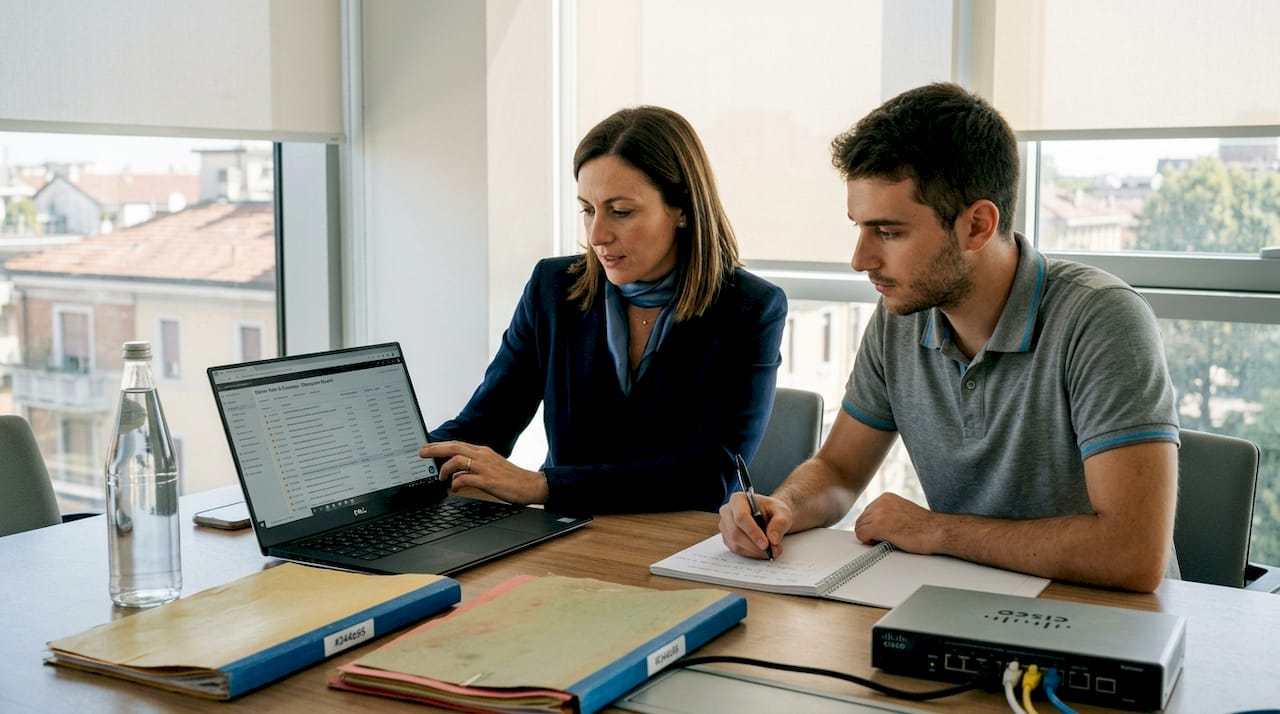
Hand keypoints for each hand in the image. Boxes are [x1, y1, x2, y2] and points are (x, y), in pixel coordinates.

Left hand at [418, 441, 549, 505]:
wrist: (531, 485)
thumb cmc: (511, 479)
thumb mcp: (491, 468)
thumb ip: (473, 468)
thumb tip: (456, 474)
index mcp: (483, 452)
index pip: (457, 444)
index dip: (440, 445)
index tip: (427, 448)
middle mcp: (483, 456)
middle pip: (454, 447)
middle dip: (435, 449)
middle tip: (421, 453)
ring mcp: (485, 468)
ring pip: (457, 460)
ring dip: (445, 468)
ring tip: (441, 478)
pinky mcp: (488, 481)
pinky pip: (465, 478)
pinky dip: (456, 482)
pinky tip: (454, 487)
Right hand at [718, 491, 790, 558]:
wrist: (769, 517)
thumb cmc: (773, 511)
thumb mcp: (783, 512)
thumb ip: (780, 523)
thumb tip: (773, 538)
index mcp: (738, 499)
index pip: (741, 517)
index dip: (753, 532)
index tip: (765, 544)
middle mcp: (728, 511)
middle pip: (736, 532)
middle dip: (755, 545)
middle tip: (773, 551)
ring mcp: (726, 526)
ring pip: (736, 543)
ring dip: (755, 551)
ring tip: (771, 550)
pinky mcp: (727, 538)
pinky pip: (737, 550)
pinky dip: (751, 553)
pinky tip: (762, 550)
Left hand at [853, 492, 938, 553]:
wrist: (938, 531)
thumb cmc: (925, 526)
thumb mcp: (903, 511)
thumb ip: (888, 512)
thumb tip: (874, 522)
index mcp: (886, 497)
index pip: (867, 512)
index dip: (872, 525)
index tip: (880, 532)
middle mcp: (881, 502)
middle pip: (861, 519)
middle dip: (869, 531)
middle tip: (882, 539)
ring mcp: (880, 513)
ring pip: (859, 527)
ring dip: (869, 537)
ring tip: (885, 541)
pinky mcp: (879, 526)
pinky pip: (861, 535)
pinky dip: (867, 542)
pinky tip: (881, 543)